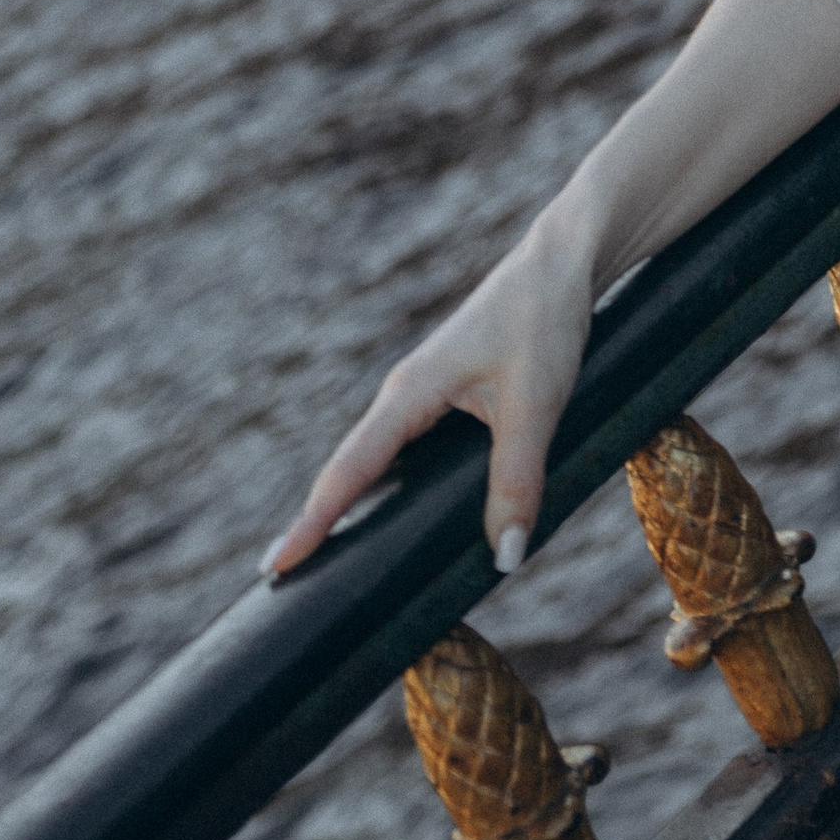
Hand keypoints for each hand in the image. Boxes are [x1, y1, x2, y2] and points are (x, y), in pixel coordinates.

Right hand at [267, 211, 592, 580]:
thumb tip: (505, 560)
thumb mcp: (535, 406)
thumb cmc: (543, 323)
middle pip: (349, 469)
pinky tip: (396, 514)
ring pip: (377, 460)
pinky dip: (387, 485)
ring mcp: (425, 392)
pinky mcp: (449, 393)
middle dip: (317, 521)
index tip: (275, 566)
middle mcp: (406, 393)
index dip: (314, 521)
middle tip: (283, 579)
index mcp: (411, 392)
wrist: (565, 261)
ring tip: (327, 558)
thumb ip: (517, 481)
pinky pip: (404, 450)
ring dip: (350, 503)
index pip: (349, 469)